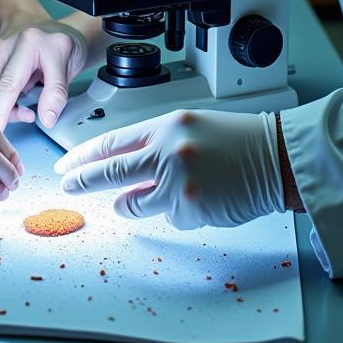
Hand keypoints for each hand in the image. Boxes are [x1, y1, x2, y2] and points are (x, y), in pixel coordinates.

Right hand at [0, 16, 88, 130]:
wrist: (52, 27)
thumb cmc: (60, 45)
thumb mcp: (69, 65)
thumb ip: (57, 92)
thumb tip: (46, 119)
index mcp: (29, 43)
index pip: (9, 85)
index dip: (1, 113)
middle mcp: (7, 45)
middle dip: (2, 117)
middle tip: (25, 121)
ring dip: (4, 111)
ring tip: (28, 109)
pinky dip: (2, 104)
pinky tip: (19, 102)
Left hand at [54, 109, 285, 228]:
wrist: (275, 156)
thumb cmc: (236, 141)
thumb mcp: (189, 127)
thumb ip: (155, 145)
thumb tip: (123, 172)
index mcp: (165, 125)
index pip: (112, 140)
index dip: (85, 155)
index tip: (67, 164)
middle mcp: (168, 150)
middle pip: (111, 170)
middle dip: (84, 181)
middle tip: (68, 187)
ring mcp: (177, 180)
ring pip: (135, 202)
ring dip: (133, 204)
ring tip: (148, 197)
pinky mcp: (190, 207)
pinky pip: (169, 217)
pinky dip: (178, 212)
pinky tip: (199, 197)